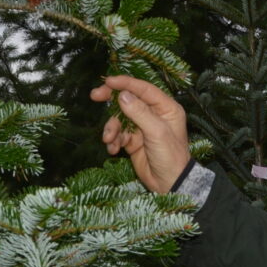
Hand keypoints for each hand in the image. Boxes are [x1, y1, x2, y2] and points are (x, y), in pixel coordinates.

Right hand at [90, 75, 190, 192]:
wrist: (170, 185)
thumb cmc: (171, 156)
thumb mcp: (157, 132)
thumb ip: (139, 113)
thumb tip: (122, 95)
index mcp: (166, 108)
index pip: (144, 89)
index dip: (126, 83)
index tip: (108, 81)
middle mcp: (154, 114)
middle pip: (129, 99)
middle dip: (111, 99)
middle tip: (95, 96)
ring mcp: (142, 127)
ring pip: (120, 119)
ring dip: (112, 128)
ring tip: (108, 139)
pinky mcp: (133, 141)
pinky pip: (118, 135)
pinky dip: (113, 141)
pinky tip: (113, 150)